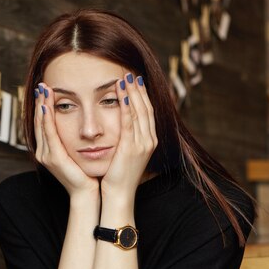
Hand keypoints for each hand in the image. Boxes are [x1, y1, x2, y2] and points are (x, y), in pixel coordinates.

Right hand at [34, 83, 99, 196]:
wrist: (87, 193)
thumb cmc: (86, 173)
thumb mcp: (78, 152)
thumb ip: (74, 138)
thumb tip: (80, 123)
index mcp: (48, 150)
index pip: (43, 123)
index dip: (43, 106)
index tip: (46, 89)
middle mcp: (43, 152)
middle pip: (39, 122)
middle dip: (40, 102)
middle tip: (42, 84)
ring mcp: (47, 155)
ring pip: (42, 125)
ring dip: (42, 106)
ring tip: (44, 90)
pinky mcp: (54, 158)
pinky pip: (49, 135)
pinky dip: (47, 120)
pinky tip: (47, 107)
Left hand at [101, 74, 157, 199]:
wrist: (119, 195)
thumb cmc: (119, 177)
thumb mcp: (127, 155)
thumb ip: (128, 140)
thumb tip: (124, 127)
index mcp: (150, 142)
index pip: (148, 112)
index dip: (142, 96)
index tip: (136, 82)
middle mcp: (149, 141)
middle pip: (146, 108)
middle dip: (139, 90)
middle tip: (132, 73)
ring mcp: (142, 144)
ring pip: (139, 111)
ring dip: (132, 92)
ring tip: (125, 77)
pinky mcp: (131, 147)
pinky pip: (129, 121)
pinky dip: (126, 104)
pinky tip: (121, 92)